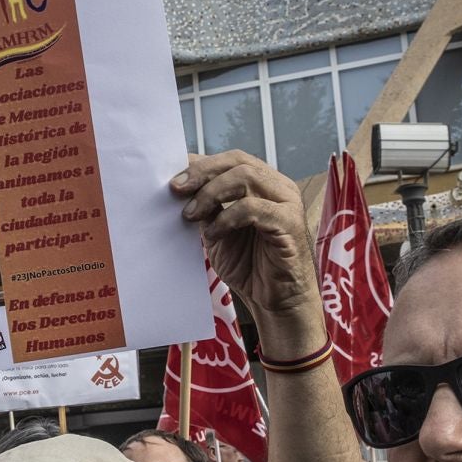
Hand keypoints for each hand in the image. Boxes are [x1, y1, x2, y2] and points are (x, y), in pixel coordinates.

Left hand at [171, 152, 319, 337]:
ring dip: (211, 193)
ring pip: (246, 177)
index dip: (200, 163)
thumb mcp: (218, 231)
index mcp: (263, 184)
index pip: (230, 160)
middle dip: (202, 172)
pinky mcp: (289, 223)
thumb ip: (206, 208)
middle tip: (176, 188)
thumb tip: (177, 188)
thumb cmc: (250, 265)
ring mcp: (287, 203)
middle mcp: (278, 187)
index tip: (172, 177)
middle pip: (238, 161)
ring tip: (191, 215)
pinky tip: (213, 235)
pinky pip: (253, 208)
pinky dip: (227, 218)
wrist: (275, 301)